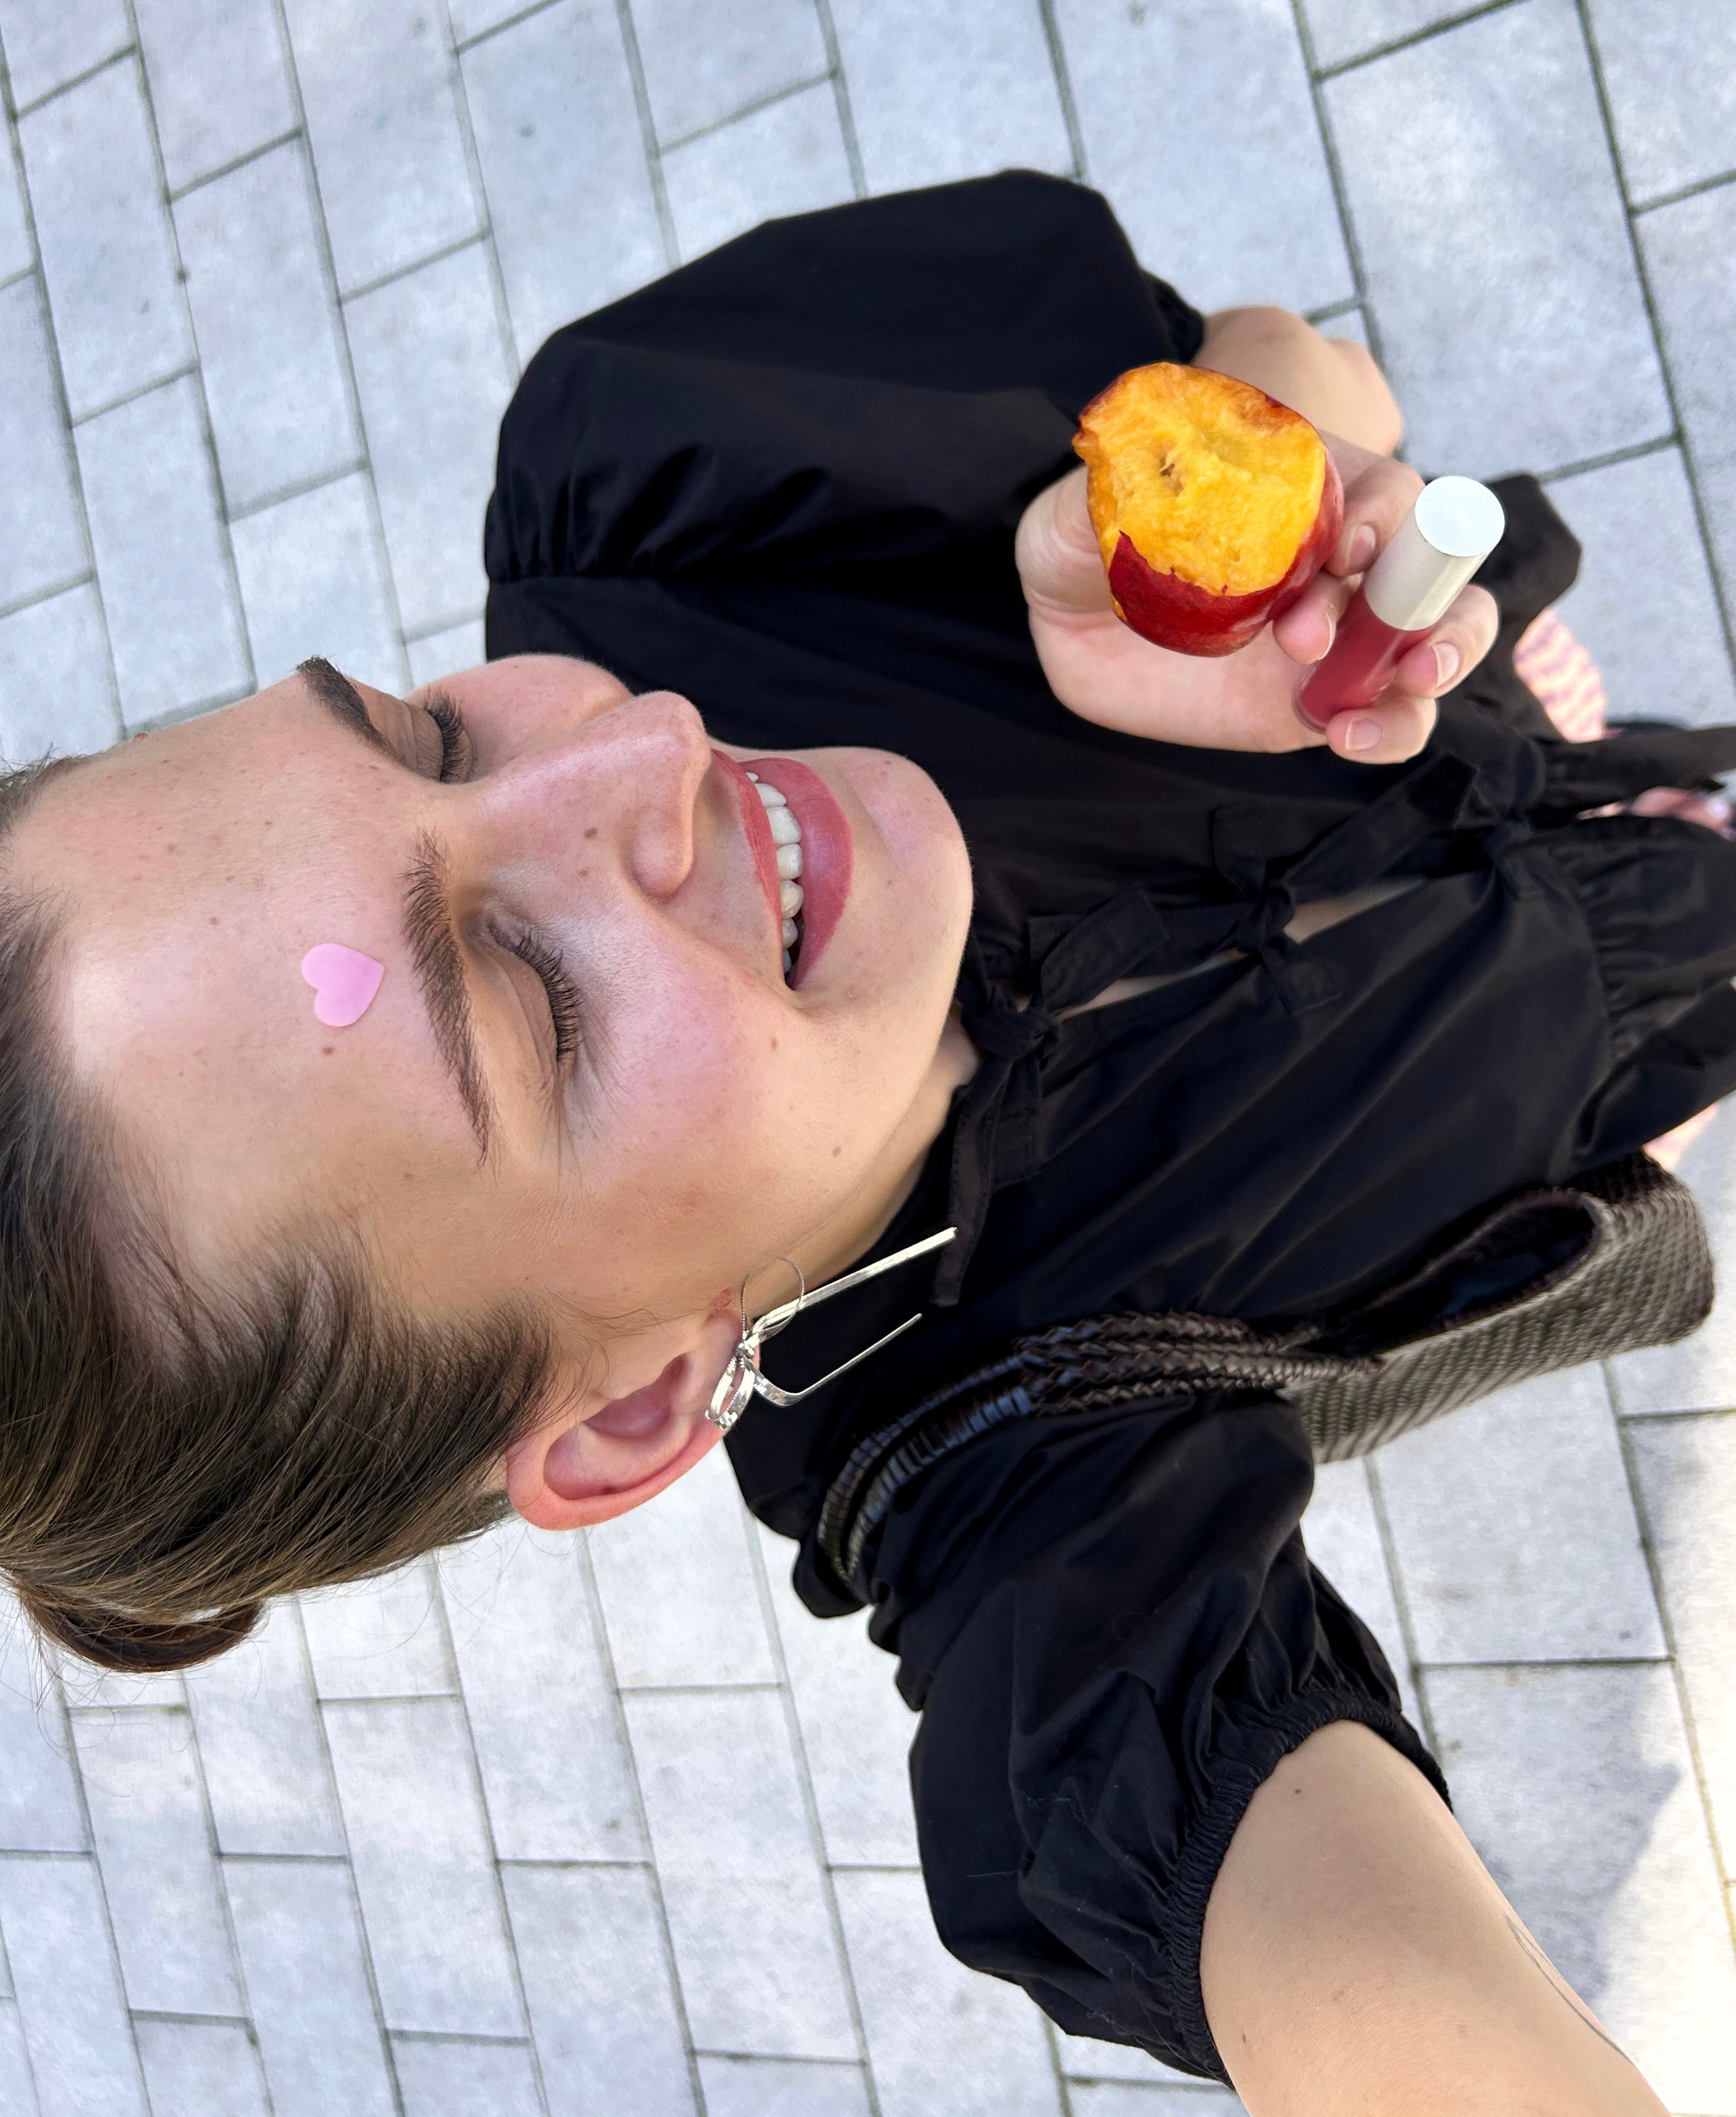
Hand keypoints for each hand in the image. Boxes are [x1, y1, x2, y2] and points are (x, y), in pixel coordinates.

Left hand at [1015, 434, 1498, 763]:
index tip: (1343, 552)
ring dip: (1440, 662)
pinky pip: (1386, 717)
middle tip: (1406, 642)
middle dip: (1437, 600)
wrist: (1070, 615)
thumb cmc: (1095, 536)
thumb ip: (1140, 484)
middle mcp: (1341, 559)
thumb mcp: (1104, 497)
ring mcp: (1339, 634)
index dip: (1381, 516)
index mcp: (1308, 490)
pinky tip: (1349, 737)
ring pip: (1434, 642)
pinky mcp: (1319, 702)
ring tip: (1404, 686)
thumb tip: (1169, 486)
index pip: (1382, 489)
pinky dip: (1390, 729)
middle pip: (1437, 566)